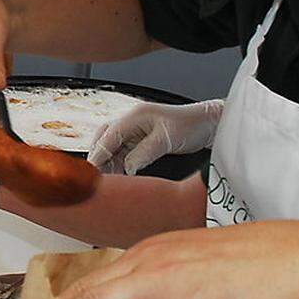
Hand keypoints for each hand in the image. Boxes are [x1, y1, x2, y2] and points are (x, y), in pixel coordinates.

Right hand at [87, 100, 223, 174]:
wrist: (206, 124)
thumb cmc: (190, 125)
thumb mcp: (166, 140)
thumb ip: (144, 153)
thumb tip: (127, 168)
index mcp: (135, 116)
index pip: (108, 135)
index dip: (98, 154)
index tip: (92, 171)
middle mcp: (130, 122)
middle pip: (103, 140)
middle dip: (98, 159)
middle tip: (95, 179)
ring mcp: (133, 131)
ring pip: (110, 148)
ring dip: (107, 164)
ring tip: (106, 182)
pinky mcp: (138, 141)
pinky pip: (121, 154)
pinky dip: (117, 166)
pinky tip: (118, 178)